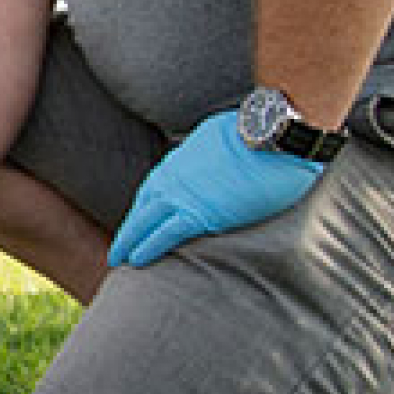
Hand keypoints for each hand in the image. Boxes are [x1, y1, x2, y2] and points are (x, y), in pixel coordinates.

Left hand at [108, 110, 323, 267]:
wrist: (275, 135)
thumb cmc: (261, 133)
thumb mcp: (222, 134)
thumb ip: (210, 150)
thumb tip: (214, 155)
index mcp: (181, 159)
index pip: (154, 187)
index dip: (145, 206)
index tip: (138, 220)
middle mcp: (173, 175)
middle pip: (143, 205)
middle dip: (129, 227)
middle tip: (118, 247)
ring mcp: (182, 194)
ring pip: (144, 221)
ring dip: (128, 241)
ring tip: (118, 259)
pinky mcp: (198, 212)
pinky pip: (164, 234)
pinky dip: (147, 247)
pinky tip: (136, 260)